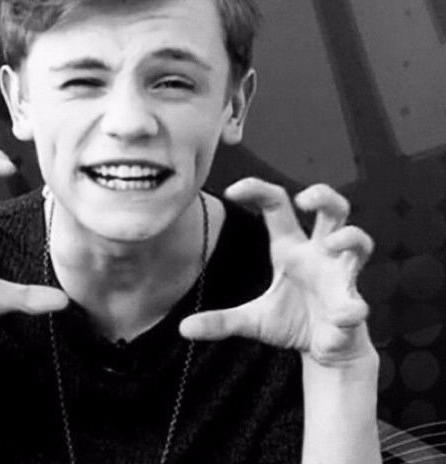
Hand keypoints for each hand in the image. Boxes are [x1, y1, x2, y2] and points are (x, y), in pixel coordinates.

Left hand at [180, 178, 373, 365]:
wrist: (328, 351)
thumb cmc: (293, 322)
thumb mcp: (252, 320)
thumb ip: (221, 321)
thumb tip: (183, 329)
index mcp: (290, 248)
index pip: (277, 205)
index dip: (257, 190)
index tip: (232, 191)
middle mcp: (319, 254)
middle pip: (332, 209)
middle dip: (324, 196)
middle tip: (304, 199)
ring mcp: (340, 276)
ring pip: (359, 242)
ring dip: (350, 238)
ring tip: (332, 242)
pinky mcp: (353, 304)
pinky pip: (357, 301)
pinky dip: (351, 308)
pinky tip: (342, 316)